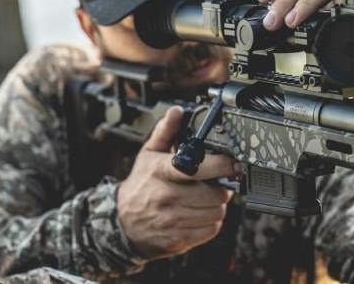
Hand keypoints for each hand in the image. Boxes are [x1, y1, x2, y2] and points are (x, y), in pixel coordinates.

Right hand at [116, 106, 235, 259]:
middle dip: (222, 187)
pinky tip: (199, 214)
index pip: (199, 168)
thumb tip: (176, 111)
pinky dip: (211, 223)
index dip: (222, 165)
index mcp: (162, 172)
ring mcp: (172, 221)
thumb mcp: (148, 155)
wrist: (120, 224)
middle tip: (215, 183)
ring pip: (217, 212)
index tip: (232, 163)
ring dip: (217, 206)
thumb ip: (166, 131)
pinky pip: (211, 230)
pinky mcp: (178, 241)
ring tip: (205, 199)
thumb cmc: (140, 186)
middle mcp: (167, 197)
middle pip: (216, 194)